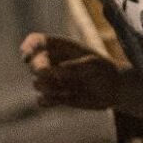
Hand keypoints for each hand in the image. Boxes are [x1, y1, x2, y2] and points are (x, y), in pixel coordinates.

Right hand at [20, 32, 142, 118]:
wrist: (115, 89)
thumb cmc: (105, 70)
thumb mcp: (94, 64)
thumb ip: (75, 66)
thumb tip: (55, 71)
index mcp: (60, 47)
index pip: (36, 41)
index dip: (29, 47)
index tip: (27, 56)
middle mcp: (53, 63)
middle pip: (33, 63)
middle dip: (38, 69)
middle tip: (48, 73)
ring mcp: (53, 80)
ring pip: (37, 83)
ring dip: (48, 87)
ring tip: (66, 87)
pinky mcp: (56, 97)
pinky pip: (42, 100)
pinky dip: (48, 101)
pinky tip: (62, 98)